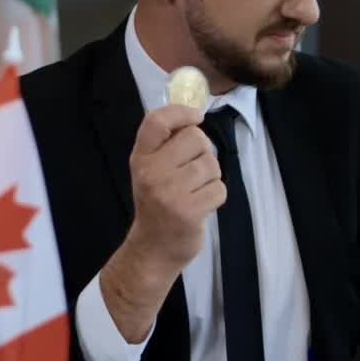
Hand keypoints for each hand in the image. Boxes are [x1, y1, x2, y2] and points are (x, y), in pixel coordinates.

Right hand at [124, 104, 224, 271]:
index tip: (195, 117)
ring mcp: (170, 193)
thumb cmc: (157, 203)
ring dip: (211, 176)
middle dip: (203, 151)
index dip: (181, 112)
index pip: (157, 121)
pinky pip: (219, 188)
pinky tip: (201, 205)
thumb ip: (166, 144)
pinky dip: (216, 196)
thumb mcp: (150, 170)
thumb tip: (194, 117)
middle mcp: (151, 172)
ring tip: (196, 190)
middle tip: (193, 170)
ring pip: (211, 164)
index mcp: (140, 158)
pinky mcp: (189, 212)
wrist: (153, 248)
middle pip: (196, 138)